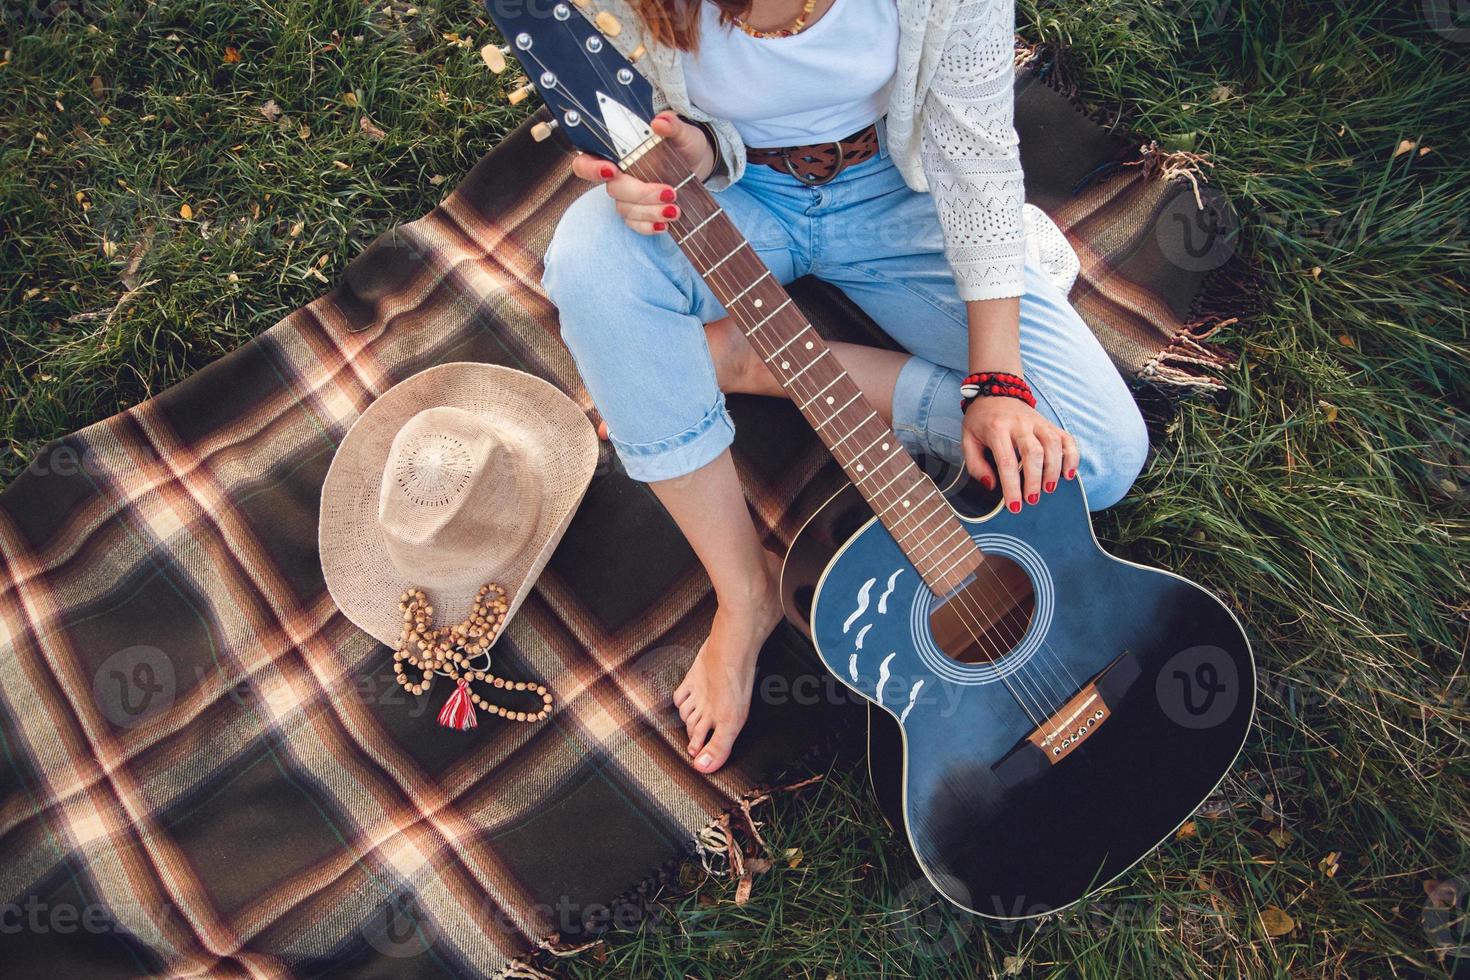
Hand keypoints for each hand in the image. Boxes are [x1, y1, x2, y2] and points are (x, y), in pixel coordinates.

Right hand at [569, 111, 716, 234]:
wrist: (700, 163)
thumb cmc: (684, 144)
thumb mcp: (682, 132)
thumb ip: (672, 125)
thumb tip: (660, 122)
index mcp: (619, 152)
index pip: (587, 161)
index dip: (591, 168)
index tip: (612, 171)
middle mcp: (618, 175)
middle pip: (614, 190)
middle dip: (641, 194)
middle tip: (670, 192)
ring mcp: (628, 196)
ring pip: (626, 209)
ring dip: (650, 212)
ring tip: (676, 209)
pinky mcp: (640, 212)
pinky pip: (635, 224)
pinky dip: (649, 227)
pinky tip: (665, 224)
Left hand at [961, 396, 1078, 512]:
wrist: (995, 391)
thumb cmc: (981, 420)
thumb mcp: (967, 439)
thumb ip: (976, 464)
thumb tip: (992, 485)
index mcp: (997, 429)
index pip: (1007, 461)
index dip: (1012, 487)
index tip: (1014, 506)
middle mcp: (1020, 424)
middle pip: (1033, 453)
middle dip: (1034, 480)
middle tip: (1032, 499)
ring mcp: (1037, 422)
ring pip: (1052, 445)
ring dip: (1053, 469)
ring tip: (1049, 489)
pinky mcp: (1049, 423)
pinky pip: (1066, 438)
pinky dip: (1071, 456)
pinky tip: (1068, 473)